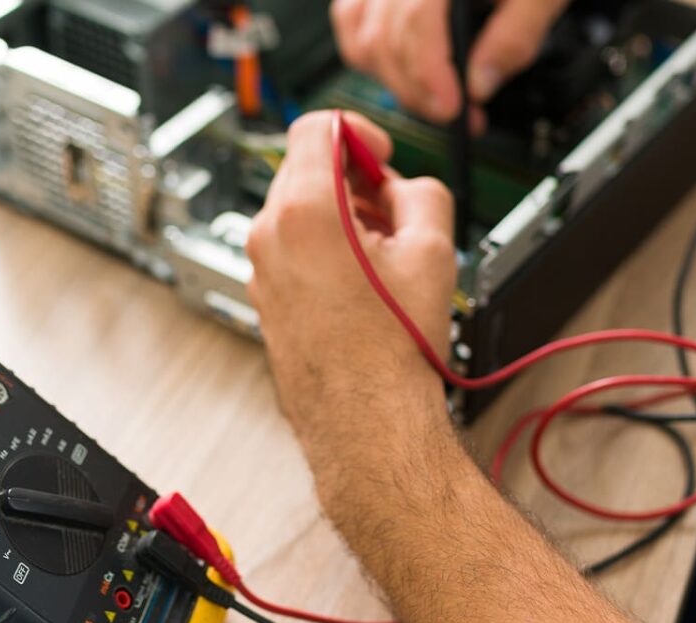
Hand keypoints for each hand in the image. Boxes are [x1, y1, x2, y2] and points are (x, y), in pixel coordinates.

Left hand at [245, 111, 454, 469]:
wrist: (366, 422)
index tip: (381, 156)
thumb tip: (401, 188)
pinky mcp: (265, 297)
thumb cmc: (392, 351)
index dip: (359, 132)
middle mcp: (270, 236)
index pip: (318, 127)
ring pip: (299, 210)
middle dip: (354, 180)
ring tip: (383, 259)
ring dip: (341, 217)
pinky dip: (324, 248)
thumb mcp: (434, 250)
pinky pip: (292, 249)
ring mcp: (262, 269)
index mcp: (305, 211)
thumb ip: (420, 191)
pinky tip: (361, 285)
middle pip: (307, 169)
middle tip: (394, 214)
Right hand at [330, 0, 571, 122]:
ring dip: (394, 79)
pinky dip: (370, 55)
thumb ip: (514, 36)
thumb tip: (479, 86)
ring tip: (432, 97)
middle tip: (453, 113)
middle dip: (416, 89)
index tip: (452, 108)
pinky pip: (351, 21)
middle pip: (384, 37)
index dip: (429, 72)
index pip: (416, 20)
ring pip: (362, 36)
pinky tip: (402, 72)